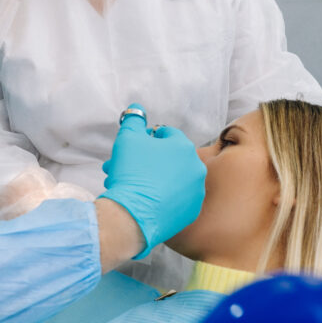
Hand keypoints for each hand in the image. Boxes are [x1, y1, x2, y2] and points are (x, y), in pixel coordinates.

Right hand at [99, 103, 205, 258]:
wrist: (134, 214)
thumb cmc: (132, 172)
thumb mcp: (127, 138)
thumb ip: (133, 119)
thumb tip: (136, 108)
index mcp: (184, 147)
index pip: (165, 134)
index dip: (146, 137)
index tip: (132, 147)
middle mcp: (196, 168)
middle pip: (167, 158)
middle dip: (145, 160)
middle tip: (125, 166)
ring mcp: (196, 192)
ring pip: (170, 179)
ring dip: (151, 178)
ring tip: (129, 184)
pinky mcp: (191, 212)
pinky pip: (174, 198)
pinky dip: (160, 197)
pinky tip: (142, 199)